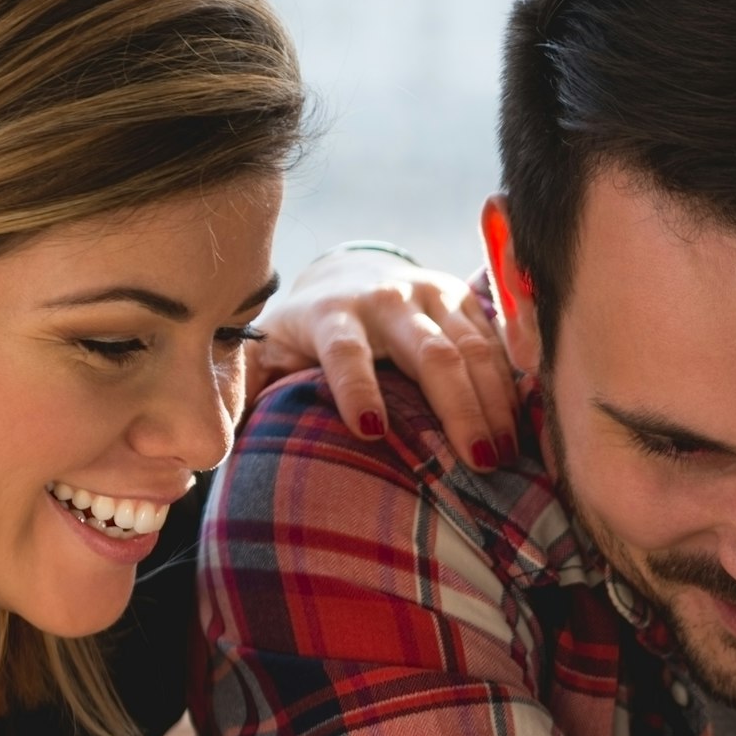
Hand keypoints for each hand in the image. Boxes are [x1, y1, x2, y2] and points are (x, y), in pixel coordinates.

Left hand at [250, 248, 520, 471]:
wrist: (346, 273)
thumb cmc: (302, 335)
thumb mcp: (267, 354)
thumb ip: (247, 390)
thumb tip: (210, 440)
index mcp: (330, 315)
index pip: (345, 350)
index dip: (357, 387)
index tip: (370, 431)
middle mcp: (385, 298)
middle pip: (430, 353)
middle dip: (457, 409)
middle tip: (479, 462)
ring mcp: (431, 294)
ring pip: (473, 348)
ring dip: (494, 403)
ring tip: (507, 456)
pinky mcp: (464, 299)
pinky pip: (497, 342)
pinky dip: (513, 383)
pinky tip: (525, 426)